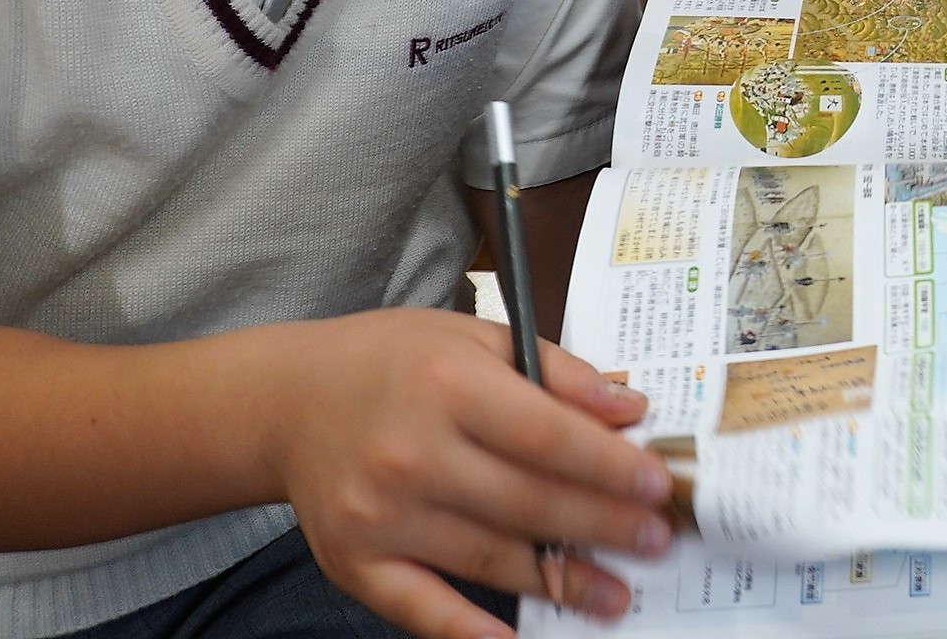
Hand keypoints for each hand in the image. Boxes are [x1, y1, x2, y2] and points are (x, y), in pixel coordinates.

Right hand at [268, 309, 670, 638]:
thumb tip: (628, 408)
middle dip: (602, 526)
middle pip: (527, 502)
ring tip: (615, 594)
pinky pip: (419, 607)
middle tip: (657, 541)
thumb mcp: (476, 337)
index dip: (608, 466)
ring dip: (560, 581)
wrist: (289, 401)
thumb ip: (556, 371)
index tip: (657, 486)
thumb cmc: (392, 363)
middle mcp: (412, 453)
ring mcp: (380, 515)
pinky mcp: (355, 562)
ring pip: (489, 557)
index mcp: (449, 386)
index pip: (546, 436)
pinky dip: (466, 630)